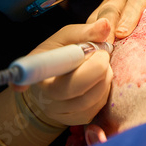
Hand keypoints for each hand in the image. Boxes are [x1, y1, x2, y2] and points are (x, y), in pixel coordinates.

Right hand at [0, 19, 113, 145]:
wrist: (52, 79)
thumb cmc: (58, 54)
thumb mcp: (66, 37)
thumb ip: (85, 31)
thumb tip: (106, 25)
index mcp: (39, 74)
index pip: (56, 78)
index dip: (76, 70)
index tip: (98, 56)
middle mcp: (47, 98)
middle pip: (79, 90)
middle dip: (99, 67)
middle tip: (102, 53)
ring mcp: (61, 113)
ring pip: (94, 98)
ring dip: (104, 77)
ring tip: (98, 64)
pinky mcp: (78, 120)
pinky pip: (98, 106)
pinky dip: (104, 89)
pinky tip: (97, 78)